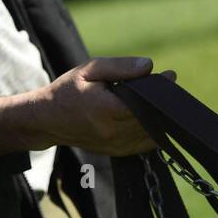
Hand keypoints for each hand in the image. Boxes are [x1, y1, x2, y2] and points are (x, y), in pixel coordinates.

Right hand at [35, 57, 175, 155]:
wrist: (48, 120)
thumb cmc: (68, 90)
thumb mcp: (90, 70)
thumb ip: (120, 67)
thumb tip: (148, 65)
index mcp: (106, 110)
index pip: (144, 104)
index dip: (159, 90)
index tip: (170, 75)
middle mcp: (112, 132)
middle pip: (150, 119)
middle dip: (161, 102)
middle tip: (165, 85)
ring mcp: (115, 146)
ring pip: (150, 133)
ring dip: (158, 117)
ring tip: (157, 98)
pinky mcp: (116, 152)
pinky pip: (144, 144)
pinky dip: (152, 131)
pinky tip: (151, 116)